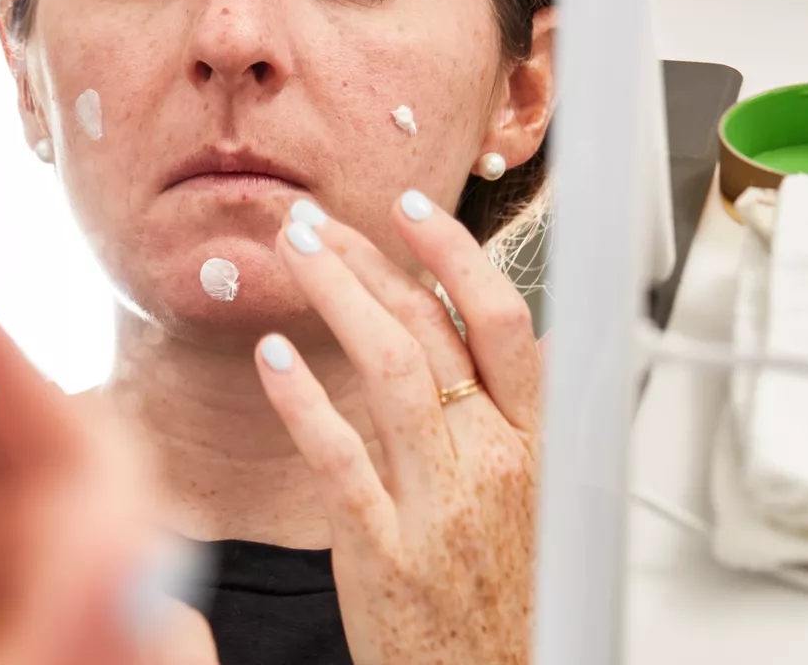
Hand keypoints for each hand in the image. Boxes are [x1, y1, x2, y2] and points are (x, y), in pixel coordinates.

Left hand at [258, 193, 539, 664]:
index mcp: (536, 447)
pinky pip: (338, 456)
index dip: (457, 256)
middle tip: (316, 223)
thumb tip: (471, 339)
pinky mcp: (383, 551)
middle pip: (432, 331)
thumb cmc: (506, 597)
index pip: (503, 322)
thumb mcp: (531, 499)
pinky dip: (303, 398)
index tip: (413, 210)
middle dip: (370, 261)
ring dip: (335, 298)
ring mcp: (438, 506)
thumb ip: (503, 418)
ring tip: (293, 255)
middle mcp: (494, 465)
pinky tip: (271, 358)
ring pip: (389, 371)